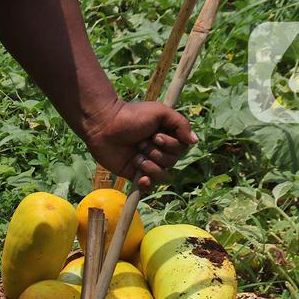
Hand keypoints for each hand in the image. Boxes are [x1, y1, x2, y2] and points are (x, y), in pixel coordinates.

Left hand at [80, 99, 197, 190]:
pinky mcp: (134, 173)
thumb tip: (195, 141)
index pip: (182, 148)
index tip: (155, 136)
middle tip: (140, 143)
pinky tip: (140, 178)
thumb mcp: (160, 112)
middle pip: (173, 161)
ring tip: (136, 156)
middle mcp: (159, 150)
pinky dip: (147, 183)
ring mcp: (147, 163)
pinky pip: (149, 185)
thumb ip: (180, 123)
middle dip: (157, 153)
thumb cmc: (131, 115)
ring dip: (150, 166)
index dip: (171, 145)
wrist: (104, 125)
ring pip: (163, 175)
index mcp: (167, 136)